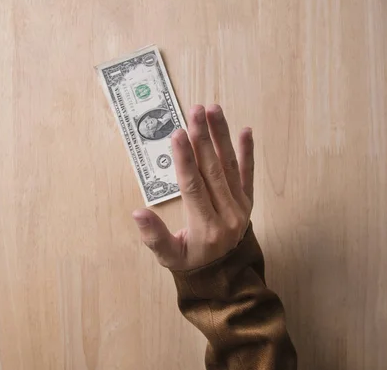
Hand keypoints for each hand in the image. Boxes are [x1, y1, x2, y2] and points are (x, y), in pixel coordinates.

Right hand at [132, 104, 254, 270]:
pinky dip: (247, 152)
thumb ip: (154, 236)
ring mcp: (241, 206)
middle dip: (202, 138)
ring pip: (230, 166)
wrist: (224, 275)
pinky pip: (248, 173)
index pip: (193, 187)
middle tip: (194, 111)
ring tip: (213, 110)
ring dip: (222, 136)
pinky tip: (245, 130)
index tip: (177, 134)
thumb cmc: (191, 262)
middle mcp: (227, 215)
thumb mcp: (168, 257)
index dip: (185, 160)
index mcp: (206, 227)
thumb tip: (138, 212)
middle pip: (212, 170)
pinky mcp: (248, 201)